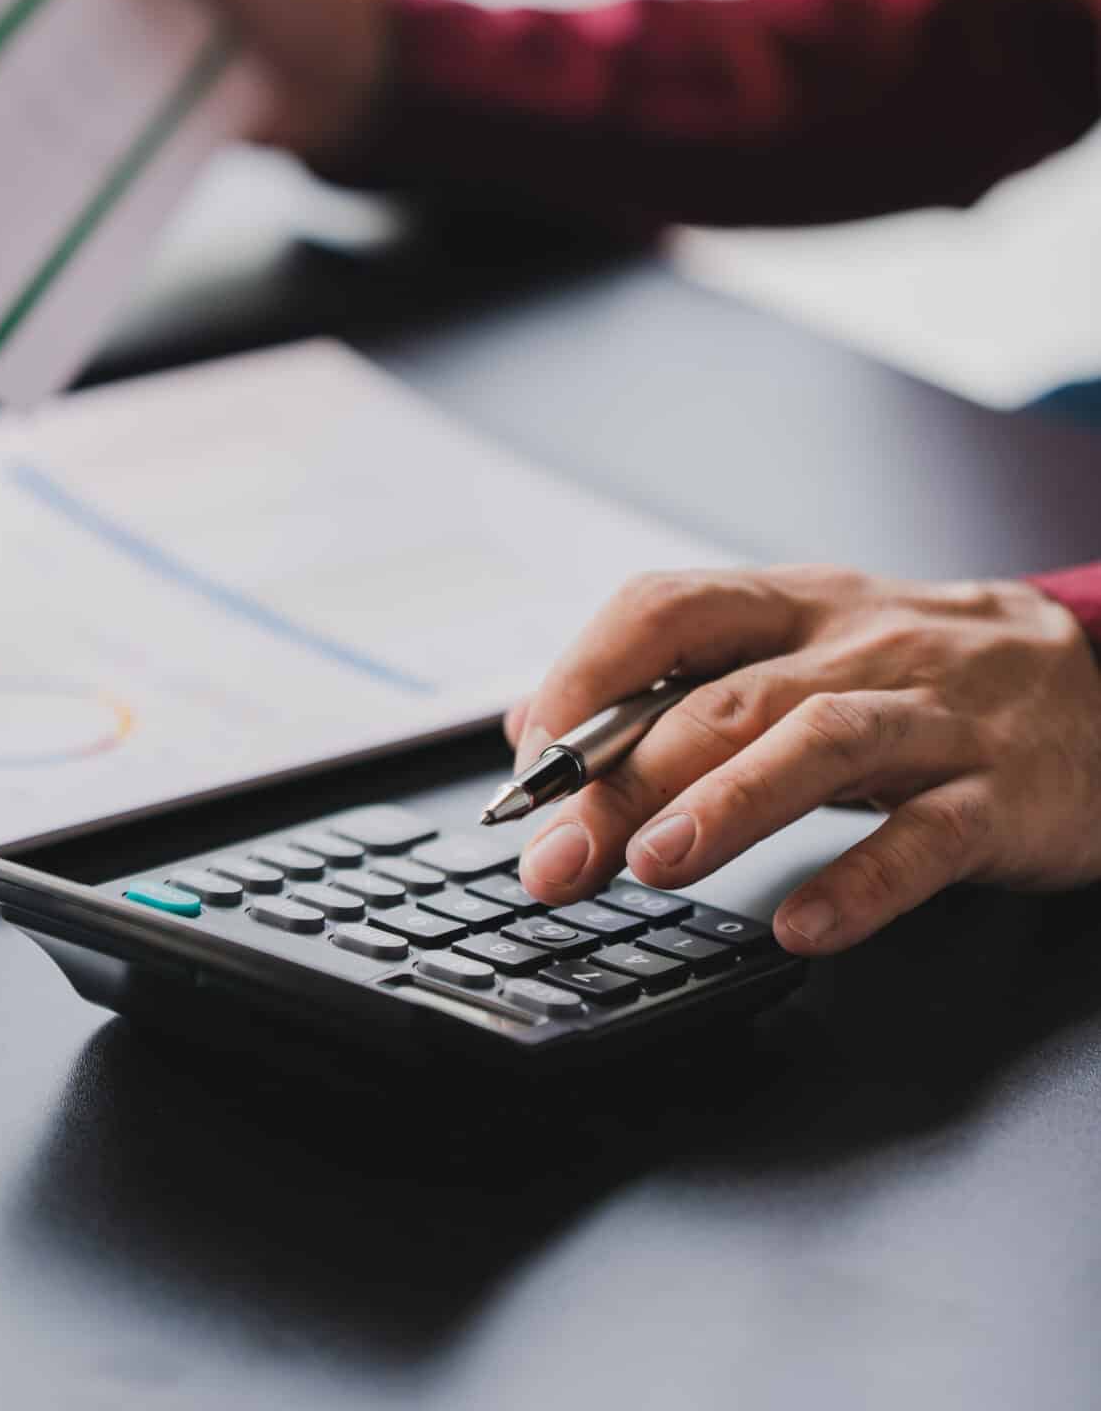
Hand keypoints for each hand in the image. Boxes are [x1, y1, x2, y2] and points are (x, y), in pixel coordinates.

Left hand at [503, 566, 1100, 954]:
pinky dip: (862, 882)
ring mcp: (936, 720)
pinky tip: (804, 927)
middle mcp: (859, 649)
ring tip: (653, 865)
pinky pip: (928, 837)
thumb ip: (687, 679)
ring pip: (821, 745)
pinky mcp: (1003, 798)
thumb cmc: (925, 675)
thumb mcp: (810, 650)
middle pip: (724, 697)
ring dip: (727, 804)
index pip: (668, 607)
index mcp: (796, 607)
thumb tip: (542, 725)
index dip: (585, 672)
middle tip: (556, 854)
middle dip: (624, 776)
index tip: (530, 758)